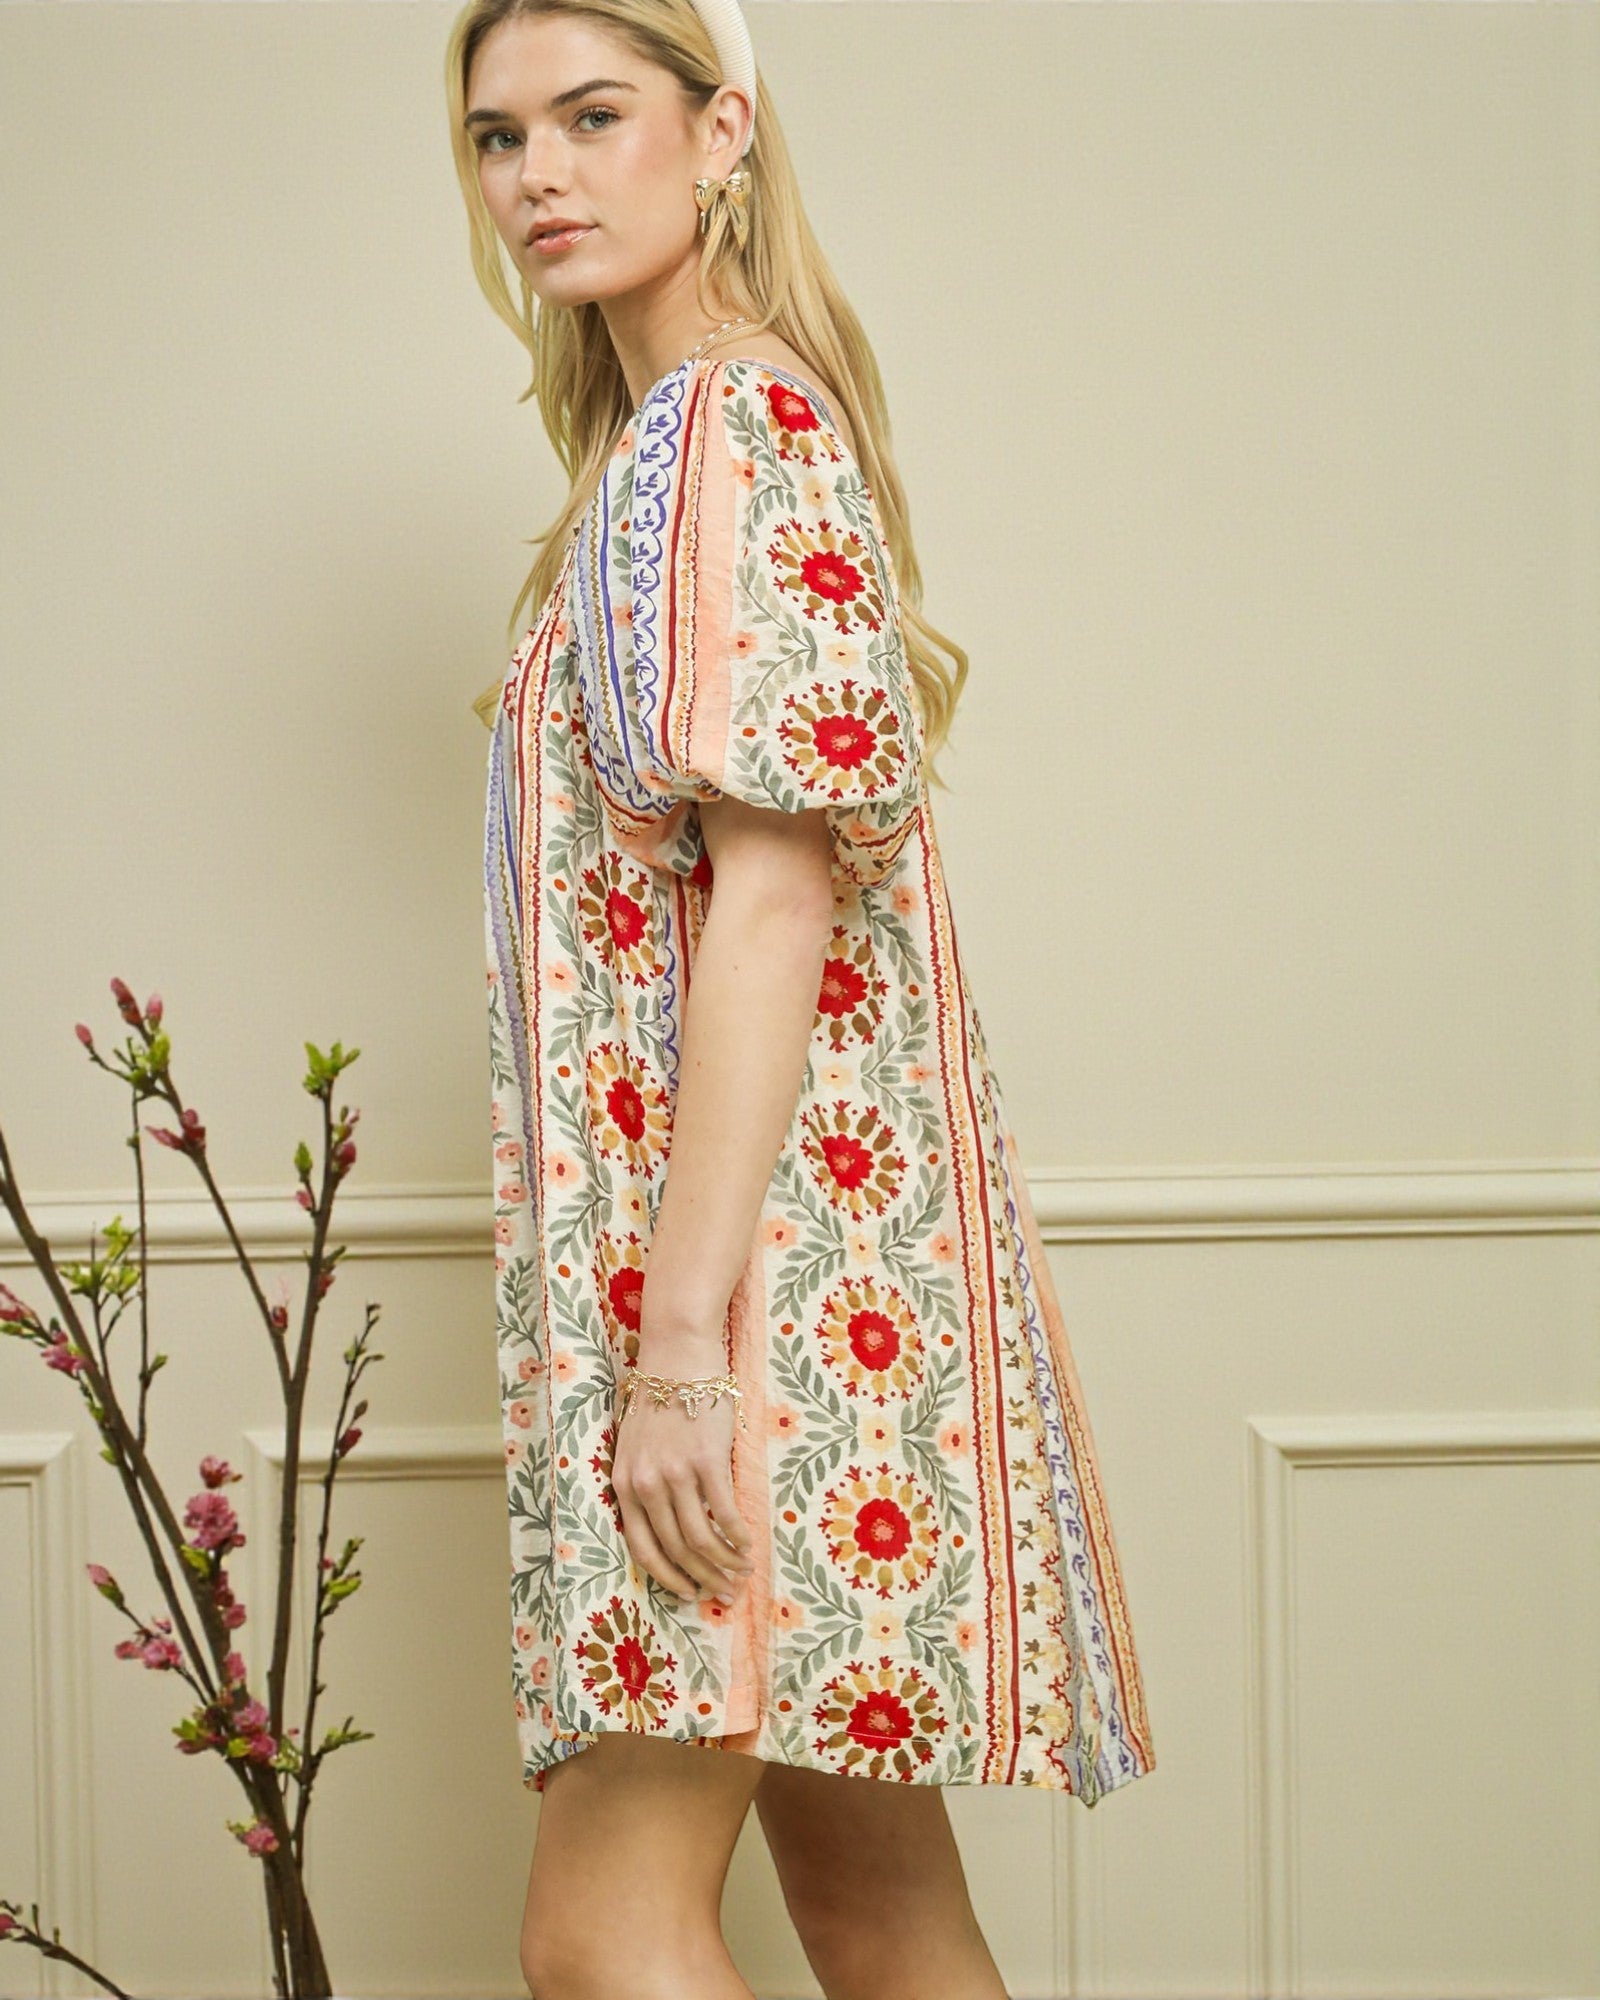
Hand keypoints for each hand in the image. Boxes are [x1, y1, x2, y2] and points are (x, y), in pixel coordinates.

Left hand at [611, 1341, 756, 1605]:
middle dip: (702, 1578)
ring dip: (724, 1562)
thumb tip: (670, 1523)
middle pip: (676, 1549)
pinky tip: (748, 1544)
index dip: (667, 1577)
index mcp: (625, 1483)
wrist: (678, 1354)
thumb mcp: (636, 1445)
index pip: (643, 1548)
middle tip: (723, 1593)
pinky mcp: (706, 1460)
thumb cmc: (660, 1397)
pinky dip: (738, 1535)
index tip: (687, 1593)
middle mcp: (646, 1484)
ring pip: (701, 1538)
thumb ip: (646, 1483)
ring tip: (742, 1571)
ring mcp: (676, 1473)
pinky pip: (724, 1511)